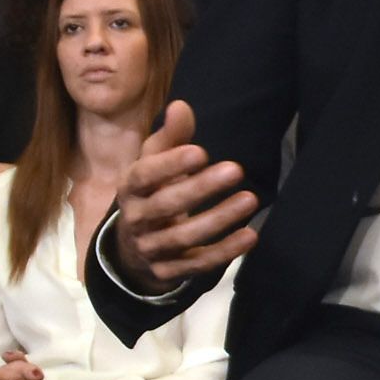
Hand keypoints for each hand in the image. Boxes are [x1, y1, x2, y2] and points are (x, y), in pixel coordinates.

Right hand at [109, 101, 261, 290]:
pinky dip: (224, 251)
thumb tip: (181, 106)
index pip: (143, 175)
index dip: (169, 165)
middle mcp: (135, 220)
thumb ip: (170, 137)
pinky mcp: (167, 272)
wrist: (131, 250)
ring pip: (183, 237)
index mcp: (129, 189)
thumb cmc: (151, 194)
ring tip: (250, 199)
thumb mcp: (153, 164)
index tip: (201, 152)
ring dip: (219, 219)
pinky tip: (250, 235)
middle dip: (201, 188)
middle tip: (236, 169)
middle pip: (165, 205)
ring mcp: (149, 249)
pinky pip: (197, 264)